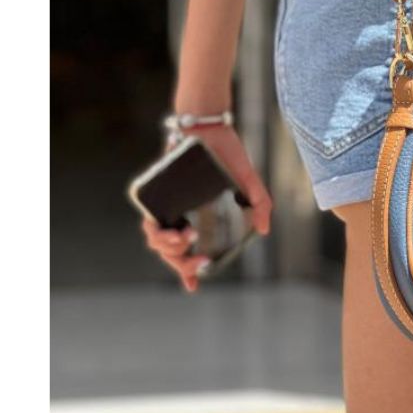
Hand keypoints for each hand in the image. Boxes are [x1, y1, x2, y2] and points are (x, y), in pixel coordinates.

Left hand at [140, 126, 272, 293]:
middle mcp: (178, 212)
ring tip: (186, 241)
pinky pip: (148, 220)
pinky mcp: (154, 194)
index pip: (187, 250)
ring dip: (169, 250)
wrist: (208, 126)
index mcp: (197, 215)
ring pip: (156, 240)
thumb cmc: (226, 152)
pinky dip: (157, 232)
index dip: (189, 271)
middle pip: (170, 251)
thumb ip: (259, 203)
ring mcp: (165, 204)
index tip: (194, 286)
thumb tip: (263, 231)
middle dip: (182, 264)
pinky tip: (173, 232)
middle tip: (198, 263)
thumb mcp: (247, 180)